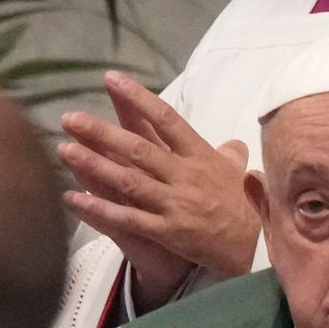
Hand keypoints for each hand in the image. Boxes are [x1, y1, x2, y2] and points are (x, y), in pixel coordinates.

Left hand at [58, 72, 256, 311]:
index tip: (112, 80)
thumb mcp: (243, 174)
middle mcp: (185, 175)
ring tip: (65, 149)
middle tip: (70, 118)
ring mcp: (175, 204)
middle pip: (138, 148)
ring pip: (128, 180)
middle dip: (101, 132)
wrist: (264, 248)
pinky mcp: (168, 232)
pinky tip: (74, 198)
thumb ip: (231, 155)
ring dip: (94, 164)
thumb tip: (231, 143)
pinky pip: (128, 219)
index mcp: (201, 155)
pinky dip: (100, 208)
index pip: (166, 119)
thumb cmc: (255, 208)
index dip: (137, 98)